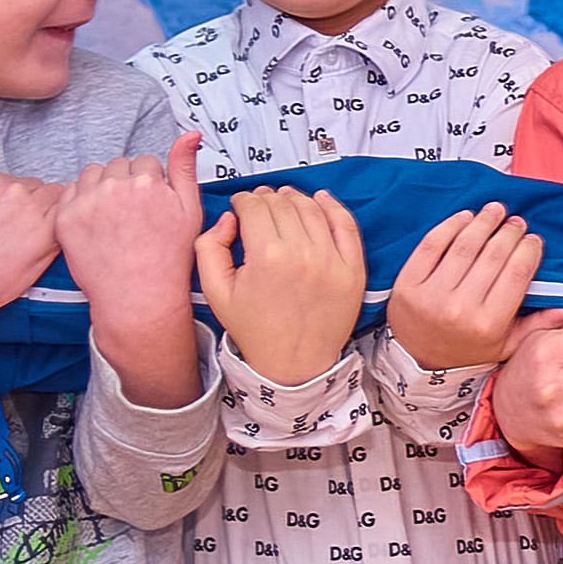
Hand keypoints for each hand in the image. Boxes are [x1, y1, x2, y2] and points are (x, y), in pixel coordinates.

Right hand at [0, 148, 64, 422]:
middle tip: (20, 233)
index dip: (16, 202)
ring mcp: (30, 212)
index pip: (19, 180)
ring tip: (31, 241)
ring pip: (56, 202)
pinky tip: (47, 243)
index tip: (7, 221)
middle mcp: (11, 190)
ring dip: (50, 216)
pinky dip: (62, 229)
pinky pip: (66, 220)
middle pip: (40, 189)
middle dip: (34, 207)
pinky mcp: (45, 236)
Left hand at [57, 134, 206, 407]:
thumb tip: (189, 134)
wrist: (138, 297)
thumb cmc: (169, 257)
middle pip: (118, 166)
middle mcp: (114, 187)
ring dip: (101, 187)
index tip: (150, 208)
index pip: (145, 164)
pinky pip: (71, 192)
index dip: (150, 185)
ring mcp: (86, 202)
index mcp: (146, 181)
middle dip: (125, 183)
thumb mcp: (190, 210)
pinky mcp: (65, 218)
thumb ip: (185, 167)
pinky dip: (81, 202)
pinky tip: (96, 223)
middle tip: (132, 215)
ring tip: (113, 218)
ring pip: (93, 174)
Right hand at [195, 187, 367, 387]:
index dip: (243, 200)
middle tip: (259, 204)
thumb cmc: (256, 330)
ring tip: (284, 200)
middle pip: (282, 204)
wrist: (294, 365)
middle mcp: (302, 254)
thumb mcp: (216, 292)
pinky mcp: (353, 269)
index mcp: (266, 258)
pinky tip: (321, 199)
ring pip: (312, 208)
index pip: (254, 207)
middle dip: (266, 198)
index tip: (240, 205)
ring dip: (295, 198)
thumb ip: (209, 247)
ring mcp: (332, 260)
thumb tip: (228, 218)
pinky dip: (333, 206)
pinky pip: (345, 224)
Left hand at [387, 203, 545, 370]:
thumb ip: (539, 326)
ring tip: (495, 211)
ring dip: (484, 221)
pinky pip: (432, 244)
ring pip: (465, 245)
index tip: (533, 239)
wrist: (418, 362)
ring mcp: (431, 295)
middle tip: (516, 222)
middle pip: (493, 255)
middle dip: (509, 232)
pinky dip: (451, 225)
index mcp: (489, 324)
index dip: (528, 249)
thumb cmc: (468, 349)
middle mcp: (460, 309)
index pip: (517, 273)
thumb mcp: (507, 345)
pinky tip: (466, 217)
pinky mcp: (408, 284)